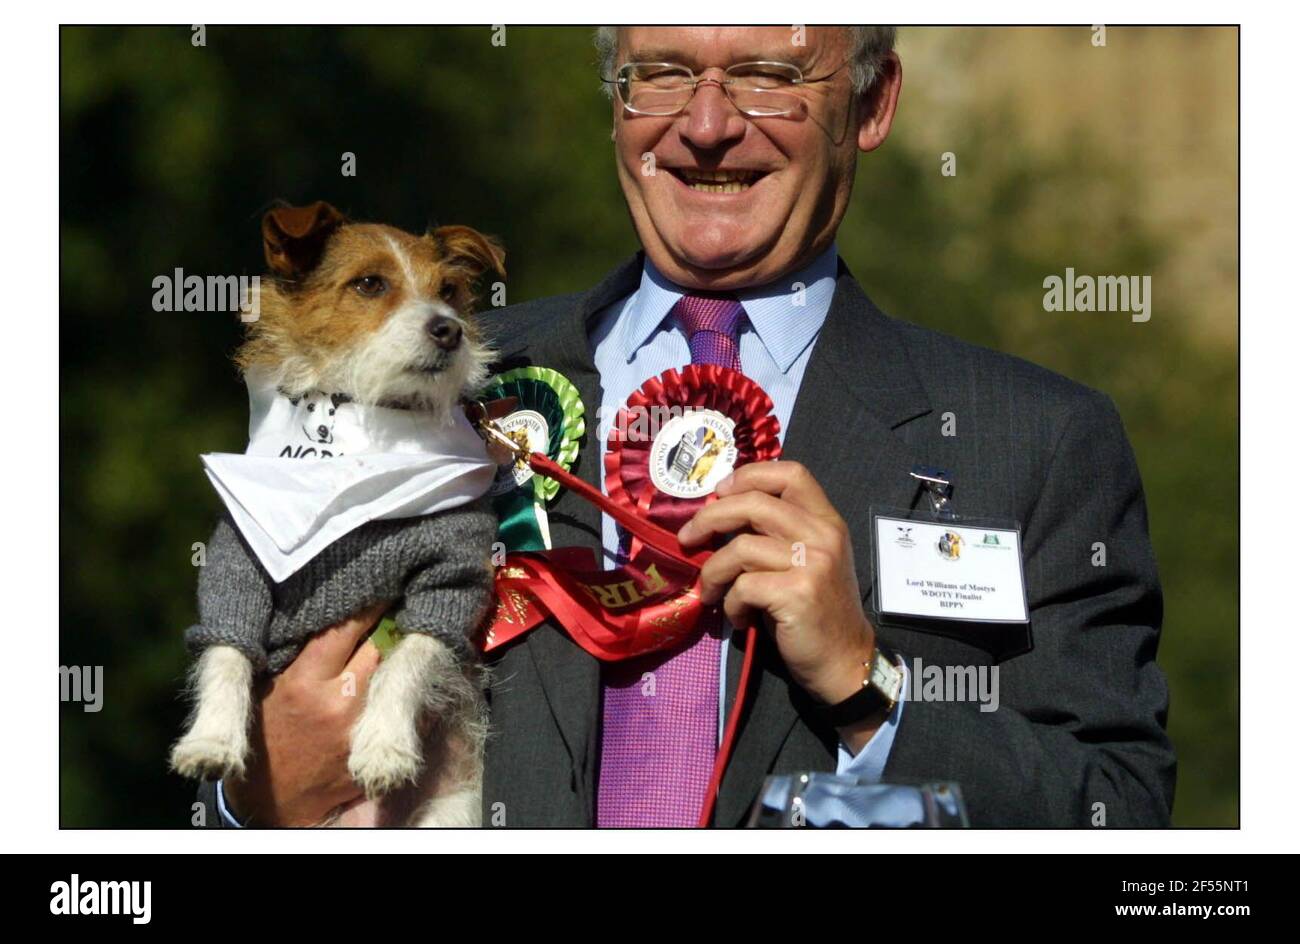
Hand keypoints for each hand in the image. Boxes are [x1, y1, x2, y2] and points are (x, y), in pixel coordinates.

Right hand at [223, 603, 386, 826]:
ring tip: (404, 638)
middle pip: (378, 648)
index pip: (345, 629)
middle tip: (398, 606)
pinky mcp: (371, 750)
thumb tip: (329, 613)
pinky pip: (401, 713)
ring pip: (392, 677)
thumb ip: (298, 654)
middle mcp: (337, 703)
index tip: (381, 584)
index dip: (367, 604)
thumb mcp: (269, 687)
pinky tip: (407, 679)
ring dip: (396, 658)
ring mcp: (358, 730)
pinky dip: (403, 694)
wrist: (268, 799)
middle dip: (385, 629)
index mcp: (305, 682)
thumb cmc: (265, 732)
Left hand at [677, 462, 884, 748]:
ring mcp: (813, 563)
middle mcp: (823, 536)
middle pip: (754, 502)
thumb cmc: (818, 613)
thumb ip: (777, 535)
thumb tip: (718, 517)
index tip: (720, 492)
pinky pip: (743, 586)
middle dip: (710, 517)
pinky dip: (730, 604)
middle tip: (687, 538)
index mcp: (827, 522)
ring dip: (713, 572)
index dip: (749, 475)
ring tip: (710, 593)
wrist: (846, 662)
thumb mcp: (807, 563)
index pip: (791, 473)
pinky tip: (738, 618)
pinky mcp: (798, 593)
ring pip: (740, 548)